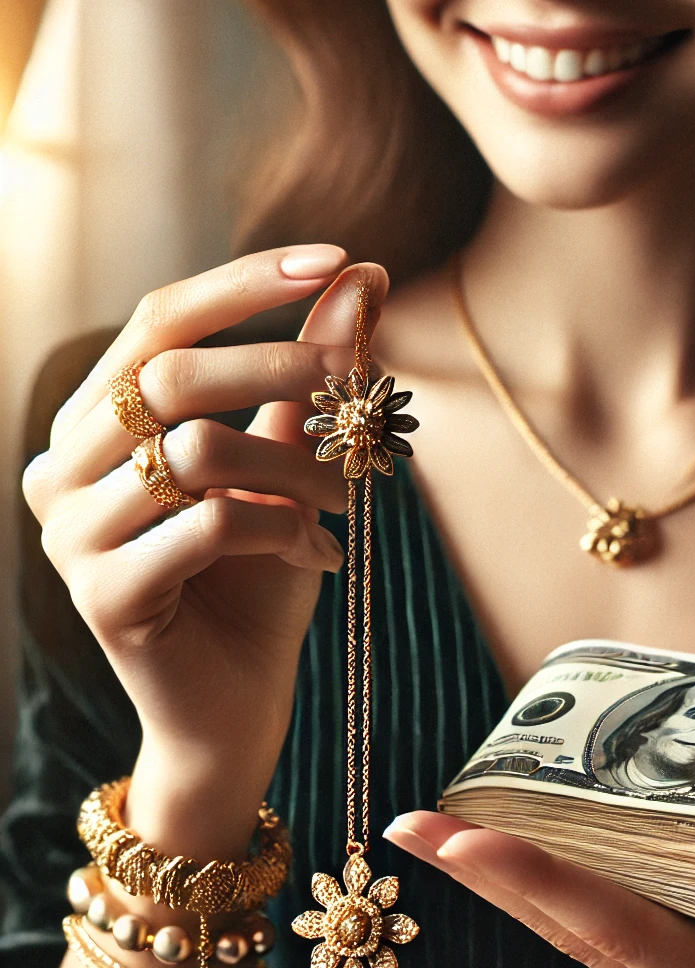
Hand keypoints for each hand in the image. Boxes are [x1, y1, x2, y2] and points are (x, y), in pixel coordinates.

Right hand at [24, 244, 383, 852]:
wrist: (234, 709)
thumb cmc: (258, 583)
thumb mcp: (289, 465)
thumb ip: (306, 376)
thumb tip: (362, 274)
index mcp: (92, 425)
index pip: (159, 320)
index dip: (244, 283)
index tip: (335, 258)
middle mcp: (60, 470)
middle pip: (167, 373)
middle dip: (280, 367)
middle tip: (357, 392)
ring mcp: (70, 535)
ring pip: (196, 450)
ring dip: (295, 467)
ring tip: (346, 502)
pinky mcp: (104, 595)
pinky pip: (209, 525)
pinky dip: (282, 530)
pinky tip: (319, 557)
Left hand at [385, 812, 694, 967]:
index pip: (613, 928)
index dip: (541, 881)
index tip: (469, 839)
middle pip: (565, 927)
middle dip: (485, 876)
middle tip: (408, 825)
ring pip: (562, 926)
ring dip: (493, 877)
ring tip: (426, 826)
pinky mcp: (659, 966)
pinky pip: (584, 921)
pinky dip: (535, 881)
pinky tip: (496, 839)